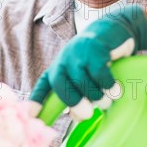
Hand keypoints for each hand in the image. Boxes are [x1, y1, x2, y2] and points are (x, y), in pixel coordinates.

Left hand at [30, 4, 146, 116]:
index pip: (44, 86)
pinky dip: (108, 85)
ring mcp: (78, 53)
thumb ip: (80, 97)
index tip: (31, 116)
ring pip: (82, 82)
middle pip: (60, 86)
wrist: (113, 30)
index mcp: (58, 69)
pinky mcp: (94, 49)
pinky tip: (115, 89)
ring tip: (107, 100)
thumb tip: (77, 116)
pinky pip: (100, 75)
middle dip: (73, 102)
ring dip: (98, 96)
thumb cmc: (98, 61)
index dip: (36, 101)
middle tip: (87, 114)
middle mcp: (64, 60)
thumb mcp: (85, 78)